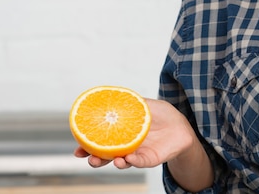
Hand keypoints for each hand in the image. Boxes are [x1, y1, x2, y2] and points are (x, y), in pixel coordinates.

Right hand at [73, 98, 197, 169]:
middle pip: (106, 156)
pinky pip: (140, 162)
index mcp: (121, 134)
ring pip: (121, 162)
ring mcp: (137, 154)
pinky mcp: (150, 159)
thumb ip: (130, 102)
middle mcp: (126, 146)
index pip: (100, 142)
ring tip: (113, 160)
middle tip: (88, 158)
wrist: (181, 126)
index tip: (77, 149)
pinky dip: (134, 161)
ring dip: (114, 163)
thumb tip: (111, 95)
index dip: (88, 146)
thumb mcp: (145, 105)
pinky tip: (129, 158)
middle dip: (95, 160)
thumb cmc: (162, 115)